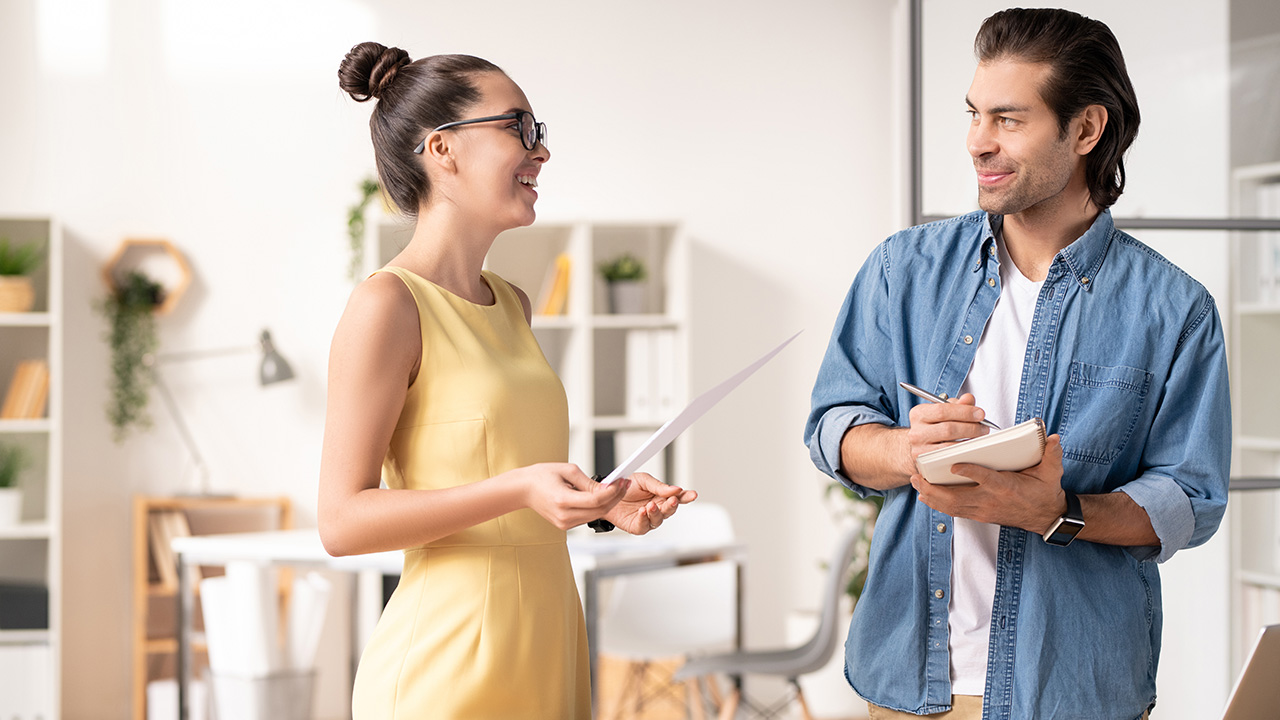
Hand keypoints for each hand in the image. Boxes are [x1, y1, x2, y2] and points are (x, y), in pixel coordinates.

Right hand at [517, 463, 631, 530]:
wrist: (524, 490)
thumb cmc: (542, 476)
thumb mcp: (567, 471)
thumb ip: (589, 482)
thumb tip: (608, 487)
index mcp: (562, 500)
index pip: (596, 500)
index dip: (612, 491)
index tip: (621, 481)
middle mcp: (564, 516)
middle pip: (599, 510)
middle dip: (615, 497)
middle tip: (624, 483)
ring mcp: (565, 523)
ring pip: (596, 515)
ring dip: (608, 502)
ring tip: (616, 487)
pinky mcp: (566, 525)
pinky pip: (588, 517)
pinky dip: (597, 507)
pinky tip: (602, 496)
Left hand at [604, 472, 697, 534]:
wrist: (606, 495)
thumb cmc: (625, 486)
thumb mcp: (642, 480)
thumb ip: (659, 486)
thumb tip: (676, 489)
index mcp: (661, 495)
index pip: (677, 497)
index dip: (686, 496)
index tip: (693, 494)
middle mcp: (657, 508)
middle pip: (670, 510)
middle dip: (672, 506)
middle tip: (671, 500)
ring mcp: (648, 519)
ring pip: (659, 520)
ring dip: (657, 513)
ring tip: (650, 505)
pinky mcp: (638, 527)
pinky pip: (644, 526)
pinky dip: (644, 519)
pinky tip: (642, 512)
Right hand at [903, 393, 991, 474]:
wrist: (920, 446)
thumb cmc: (935, 426)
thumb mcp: (943, 411)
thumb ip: (958, 405)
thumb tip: (969, 398)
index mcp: (918, 414)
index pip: (942, 410)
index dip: (964, 412)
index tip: (981, 414)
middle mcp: (916, 432)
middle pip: (948, 429)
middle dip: (971, 428)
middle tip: (984, 428)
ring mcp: (919, 450)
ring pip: (950, 446)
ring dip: (969, 442)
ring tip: (980, 438)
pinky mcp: (926, 464)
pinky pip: (949, 458)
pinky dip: (963, 453)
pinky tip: (971, 448)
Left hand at [909, 434, 1065, 532]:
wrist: (1046, 517)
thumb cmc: (1045, 492)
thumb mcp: (1051, 472)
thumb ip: (1051, 454)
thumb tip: (1053, 437)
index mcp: (1007, 487)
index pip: (985, 479)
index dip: (969, 472)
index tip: (953, 464)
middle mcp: (991, 501)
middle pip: (958, 497)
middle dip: (935, 488)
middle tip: (918, 475)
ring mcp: (983, 510)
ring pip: (952, 506)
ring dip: (931, 496)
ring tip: (915, 483)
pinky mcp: (979, 515)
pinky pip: (954, 511)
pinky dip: (938, 504)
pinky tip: (925, 496)